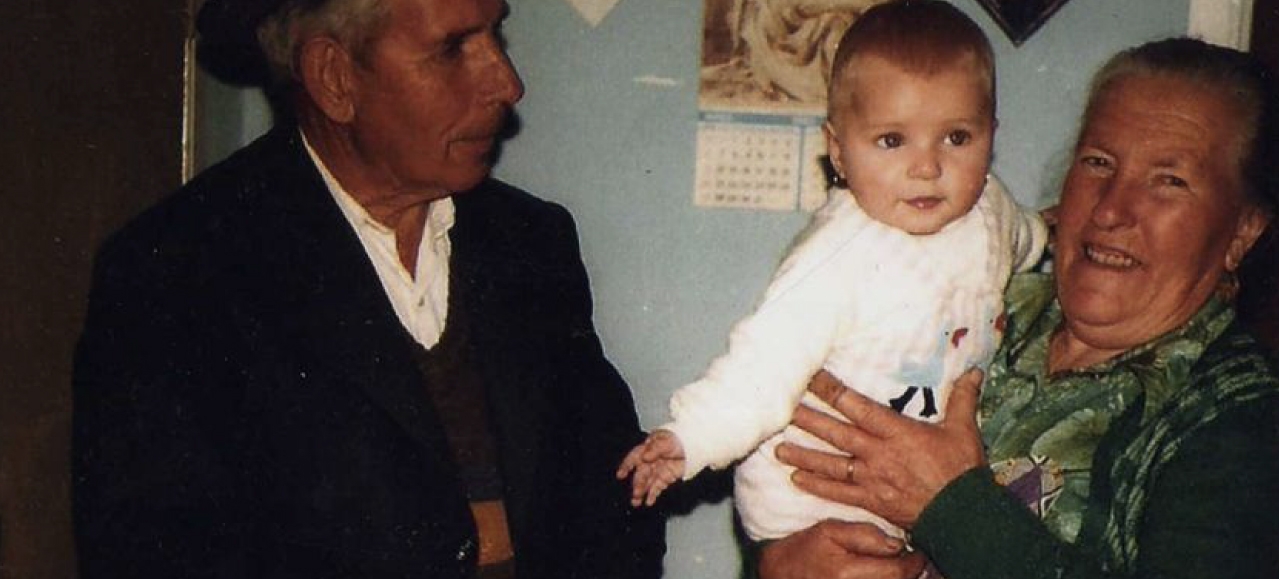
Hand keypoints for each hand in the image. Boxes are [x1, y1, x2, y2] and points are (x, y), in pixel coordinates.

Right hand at [615, 429, 685, 506]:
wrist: (697, 445)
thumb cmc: (682, 438)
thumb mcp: (667, 442)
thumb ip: (655, 449)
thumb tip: (645, 457)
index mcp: (649, 447)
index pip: (635, 456)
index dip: (627, 465)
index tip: (620, 475)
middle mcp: (651, 459)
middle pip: (641, 473)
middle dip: (637, 484)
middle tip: (635, 494)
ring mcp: (658, 468)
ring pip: (647, 482)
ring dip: (642, 492)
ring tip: (637, 502)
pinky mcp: (666, 477)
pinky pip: (657, 487)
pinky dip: (653, 494)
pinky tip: (649, 501)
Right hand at [758, 520, 925, 578]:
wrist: (780, 575)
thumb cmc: (803, 550)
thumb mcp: (829, 531)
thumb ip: (864, 535)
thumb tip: (898, 544)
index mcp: (847, 573)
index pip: (898, 571)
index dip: (913, 560)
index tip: (918, 550)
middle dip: (909, 571)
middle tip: (913, 557)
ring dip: (898, 578)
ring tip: (898, 567)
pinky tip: (882, 574)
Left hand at [776, 369, 985, 527]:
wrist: (963, 516)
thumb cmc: (962, 472)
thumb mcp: (964, 430)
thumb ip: (963, 399)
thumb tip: (974, 371)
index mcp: (898, 432)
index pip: (858, 406)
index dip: (833, 391)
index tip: (812, 377)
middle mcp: (879, 453)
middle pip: (836, 433)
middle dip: (808, 419)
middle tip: (782, 408)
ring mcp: (872, 478)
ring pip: (831, 463)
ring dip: (803, 455)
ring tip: (777, 447)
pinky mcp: (871, 500)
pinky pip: (838, 493)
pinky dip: (816, 486)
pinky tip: (796, 479)